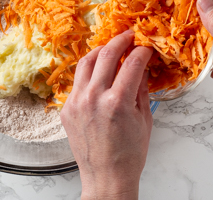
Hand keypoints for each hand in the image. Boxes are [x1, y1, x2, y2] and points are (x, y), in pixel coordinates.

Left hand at [61, 30, 152, 199]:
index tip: (145, 47)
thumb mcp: (145, 120)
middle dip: (120, 40)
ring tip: (110, 48)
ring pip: (86, 62)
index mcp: (118, 103)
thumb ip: (142, 89)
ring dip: (100, 50)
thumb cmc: (129, 154)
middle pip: (106, 55)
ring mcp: (77, 102)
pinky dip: (89, 72)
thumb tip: (141, 66)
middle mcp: (94, 98)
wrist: (106, 177)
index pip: (132, 63)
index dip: (141, 50)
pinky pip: (77, 81)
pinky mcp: (67, 108)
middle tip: (128, 36)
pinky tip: (98, 72)